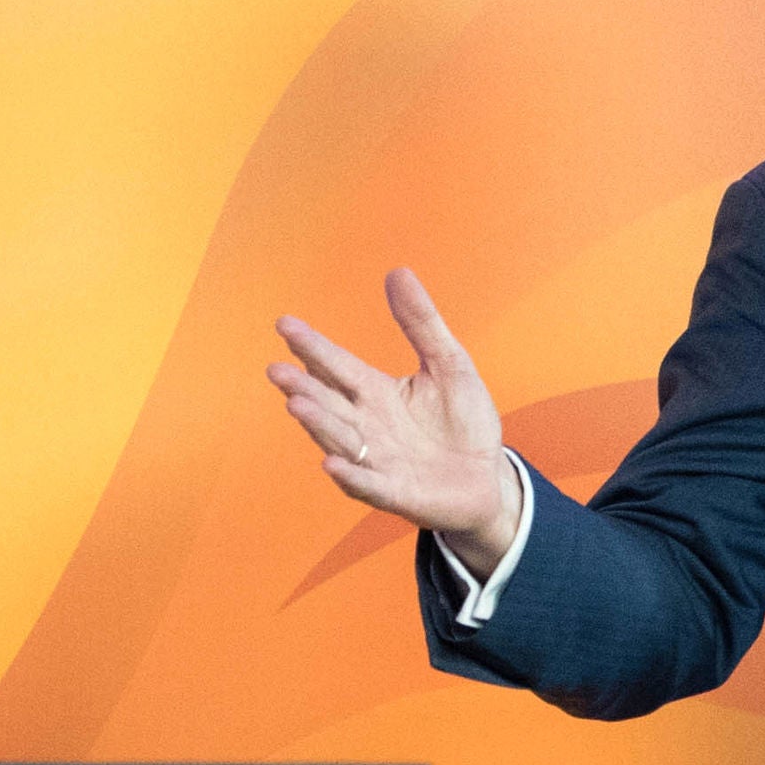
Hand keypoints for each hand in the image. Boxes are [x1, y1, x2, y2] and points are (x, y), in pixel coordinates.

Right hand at [269, 269, 521, 574]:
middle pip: (329, 403)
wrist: (488, 478)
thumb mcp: (449, 364)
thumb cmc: (464, 422)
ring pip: (340, 440)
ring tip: (296, 403)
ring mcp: (378, 461)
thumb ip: (421, 323)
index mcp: (376, 393)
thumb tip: (397, 272)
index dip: (312, 347)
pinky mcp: (395, 493)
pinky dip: (351, 475)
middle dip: (303, 387)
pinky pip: (368, 484)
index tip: (285, 324)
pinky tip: (333, 463)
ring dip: (318, 424)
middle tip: (277, 369)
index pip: (337, 366)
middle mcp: (367, 426)